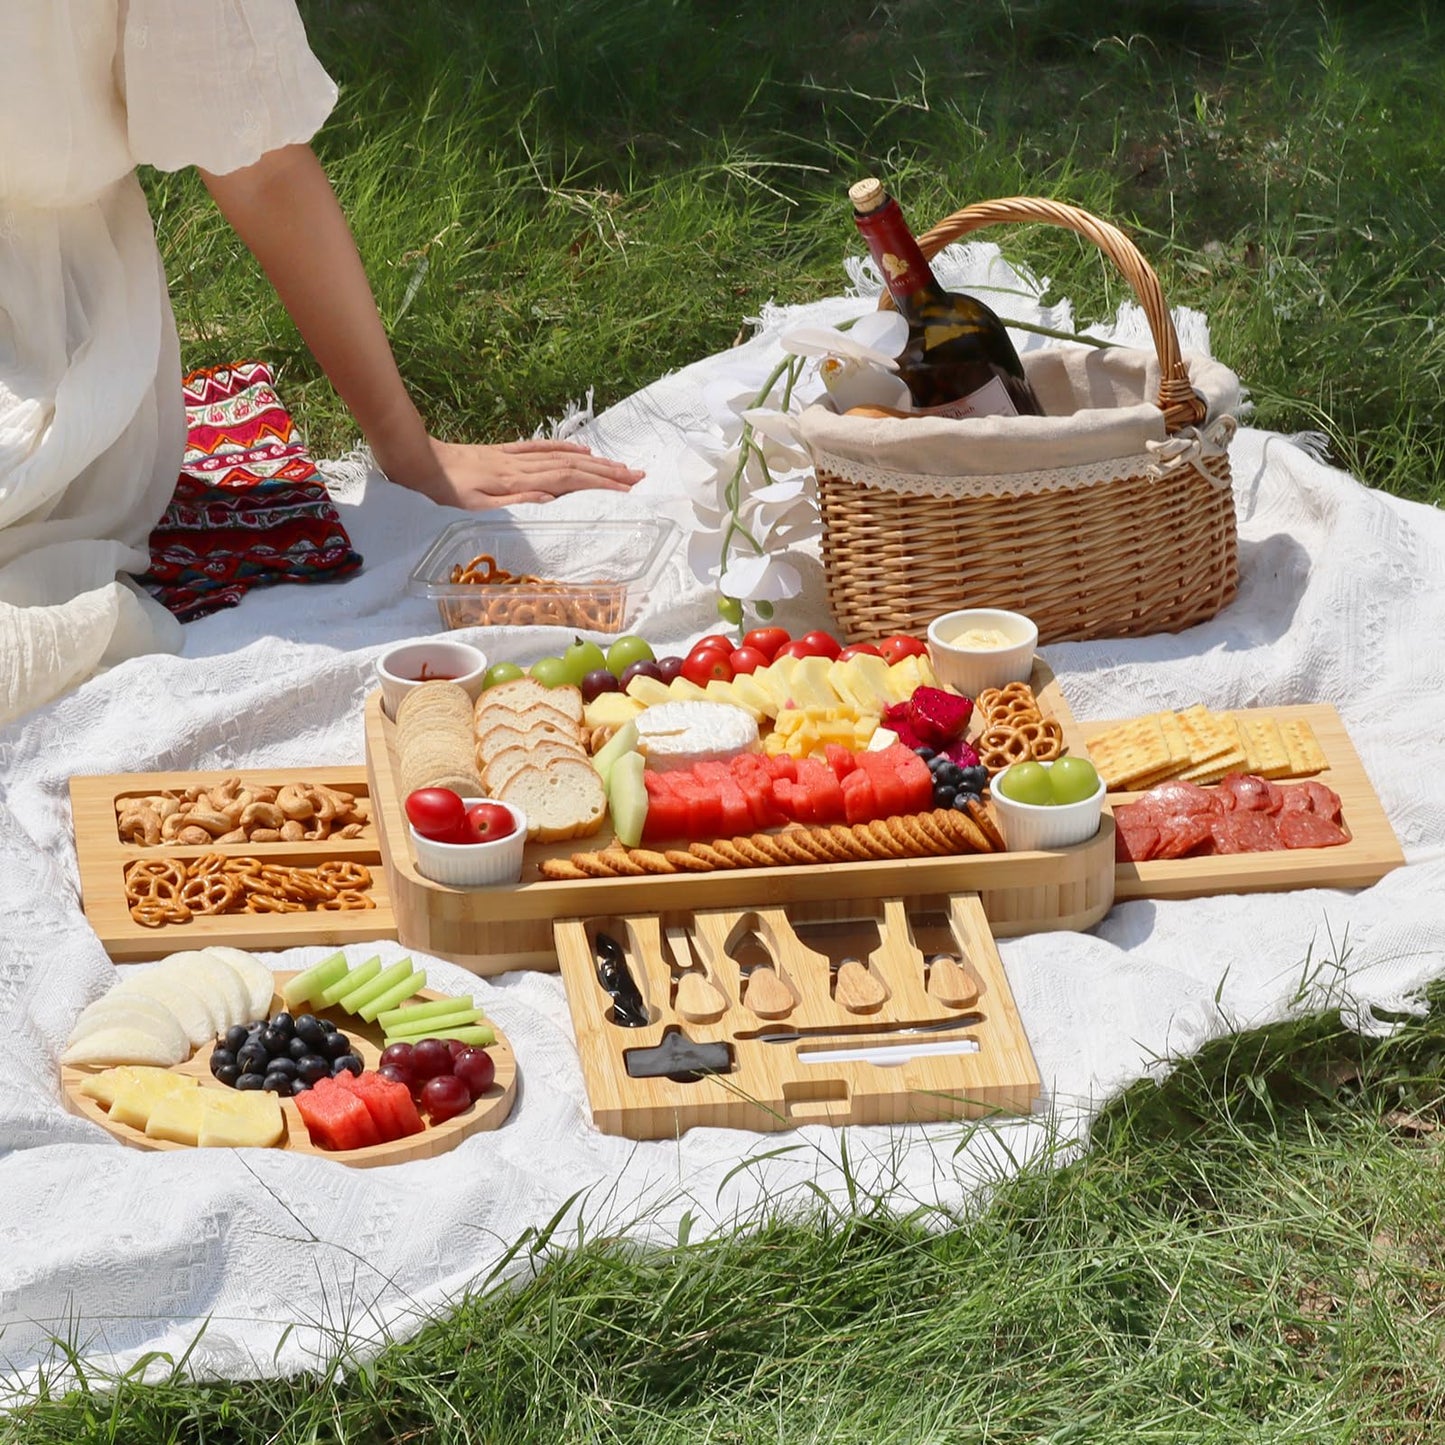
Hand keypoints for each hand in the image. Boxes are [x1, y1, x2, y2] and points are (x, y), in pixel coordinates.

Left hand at [390, 437, 645, 510]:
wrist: (415, 459)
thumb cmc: (441, 490)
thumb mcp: (473, 505)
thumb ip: (512, 502)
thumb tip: (550, 499)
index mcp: (516, 480)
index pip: (567, 480)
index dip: (599, 483)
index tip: (626, 488)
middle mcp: (520, 465)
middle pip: (573, 466)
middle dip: (607, 471)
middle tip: (638, 476)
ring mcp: (513, 456)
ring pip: (562, 456)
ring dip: (594, 461)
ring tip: (620, 466)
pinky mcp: (504, 452)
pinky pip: (541, 448)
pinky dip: (565, 447)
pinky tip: (582, 449)